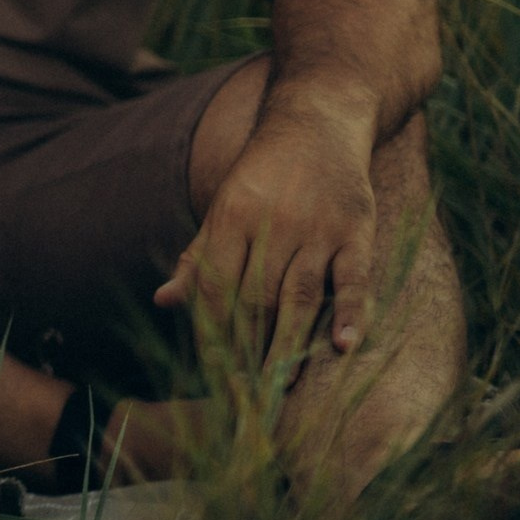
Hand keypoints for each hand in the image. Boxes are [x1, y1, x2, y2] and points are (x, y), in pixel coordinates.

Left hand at [155, 110, 377, 371]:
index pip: (217, 289)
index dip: (213, 335)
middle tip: (245, 398)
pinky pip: (353, 278)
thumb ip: (200, 259)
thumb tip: (163, 302)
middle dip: (248, 350)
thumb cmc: (262, 174)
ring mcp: (318, 229)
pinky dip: (350, 313)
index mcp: (231, 219)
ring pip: (299, 295)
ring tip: (282, 388)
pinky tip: (344, 347)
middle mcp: (273, 225)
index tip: (212, 376)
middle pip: (256, 299)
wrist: (316, 121)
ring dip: (290, 344)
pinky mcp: (357, 230)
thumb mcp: (223, 208)